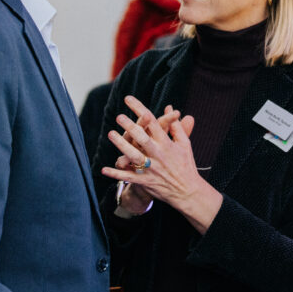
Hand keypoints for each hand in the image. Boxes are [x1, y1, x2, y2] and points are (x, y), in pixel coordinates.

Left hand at [102, 96, 221, 233]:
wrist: (188, 191)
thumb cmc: (186, 164)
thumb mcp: (184, 144)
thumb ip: (176, 125)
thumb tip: (169, 107)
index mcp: (167, 144)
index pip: (153, 122)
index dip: (140, 109)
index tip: (128, 99)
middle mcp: (159, 155)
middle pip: (143, 138)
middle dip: (131, 127)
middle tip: (119, 117)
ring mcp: (152, 169)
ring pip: (134, 156)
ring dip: (122, 145)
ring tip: (111, 134)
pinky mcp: (146, 181)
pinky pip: (129, 177)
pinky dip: (116, 174)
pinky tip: (104, 169)